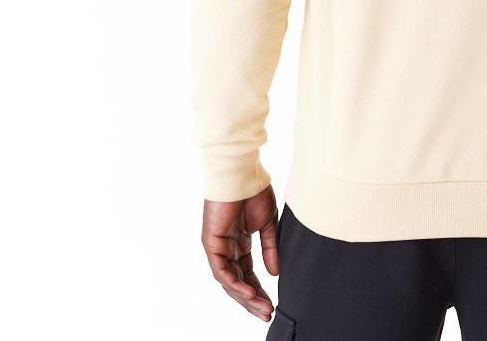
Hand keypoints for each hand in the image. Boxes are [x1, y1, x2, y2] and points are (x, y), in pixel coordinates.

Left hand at [201, 184, 279, 320]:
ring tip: (261, 307)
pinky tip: (249, 292)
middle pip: (238, 283)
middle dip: (252, 300)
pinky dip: (234, 283)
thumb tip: (275, 274)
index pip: (248, 275)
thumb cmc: (255, 192)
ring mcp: (218, 247)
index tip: (272, 305)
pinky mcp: (211, 243)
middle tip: (267, 313)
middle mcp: (227, 249)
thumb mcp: (268, 224)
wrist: (243, 173)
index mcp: (240, 244)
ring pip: (229, 281)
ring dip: (245, 296)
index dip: (259, 291)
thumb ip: (270, 249)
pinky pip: (221, 270)